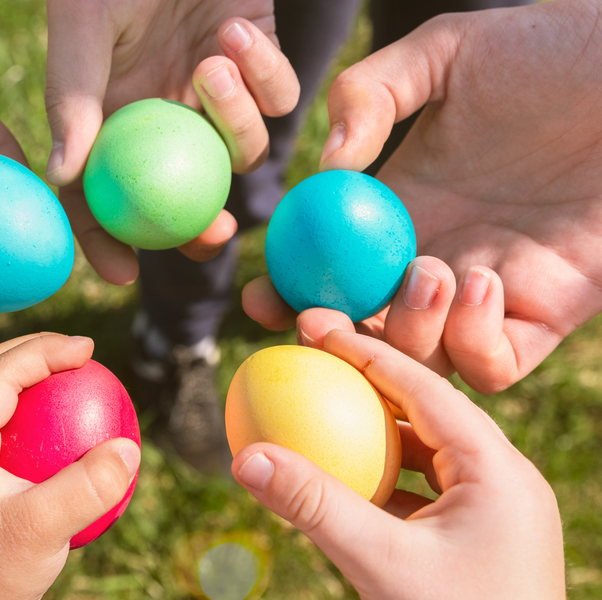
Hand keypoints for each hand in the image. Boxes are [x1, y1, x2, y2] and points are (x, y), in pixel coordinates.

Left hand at [0, 333, 140, 599]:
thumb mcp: (46, 531)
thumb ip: (89, 487)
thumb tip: (128, 447)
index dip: (44, 351)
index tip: (86, 348)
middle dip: (30, 349)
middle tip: (77, 350)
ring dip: (21, 371)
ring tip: (64, 371)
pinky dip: (20, 403)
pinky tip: (55, 418)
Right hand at [45, 1, 299, 283]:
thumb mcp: (80, 27)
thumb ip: (71, 101)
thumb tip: (60, 178)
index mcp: (114, 119)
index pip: (104, 197)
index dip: (108, 241)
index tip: (121, 274)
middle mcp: (165, 119)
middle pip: (184, 197)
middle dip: (199, 224)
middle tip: (211, 233)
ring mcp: (216, 96)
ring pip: (240, 151)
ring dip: (235, 120)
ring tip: (212, 62)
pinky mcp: (262, 65)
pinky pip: (278, 97)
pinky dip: (265, 74)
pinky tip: (236, 31)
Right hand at [231, 330, 564, 598]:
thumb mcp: (380, 565)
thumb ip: (314, 507)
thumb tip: (244, 458)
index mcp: (500, 470)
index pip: (426, 388)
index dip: (367, 353)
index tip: (316, 332)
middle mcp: (504, 479)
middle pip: (428, 408)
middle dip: (368, 381)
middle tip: (314, 359)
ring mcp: (494, 509)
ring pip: (426, 448)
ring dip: (375, 428)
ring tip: (323, 410)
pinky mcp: (478, 536)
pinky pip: (424, 488)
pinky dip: (383, 475)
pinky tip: (344, 476)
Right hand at [242, 0, 601, 392]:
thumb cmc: (549, 51)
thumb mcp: (445, 52)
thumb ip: (370, 94)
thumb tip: (328, 167)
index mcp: (402, 210)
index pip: (331, 268)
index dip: (289, 291)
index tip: (261, 294)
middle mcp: (435, 258)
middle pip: (367, 329)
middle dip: (333, 338)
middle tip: (320, 317)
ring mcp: (487, 292)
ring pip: (423, 359)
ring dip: (408, 334)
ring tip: (429, 268)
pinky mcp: (546, 313)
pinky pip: (494, 365)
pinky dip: (473, 343)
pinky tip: (481, 280)